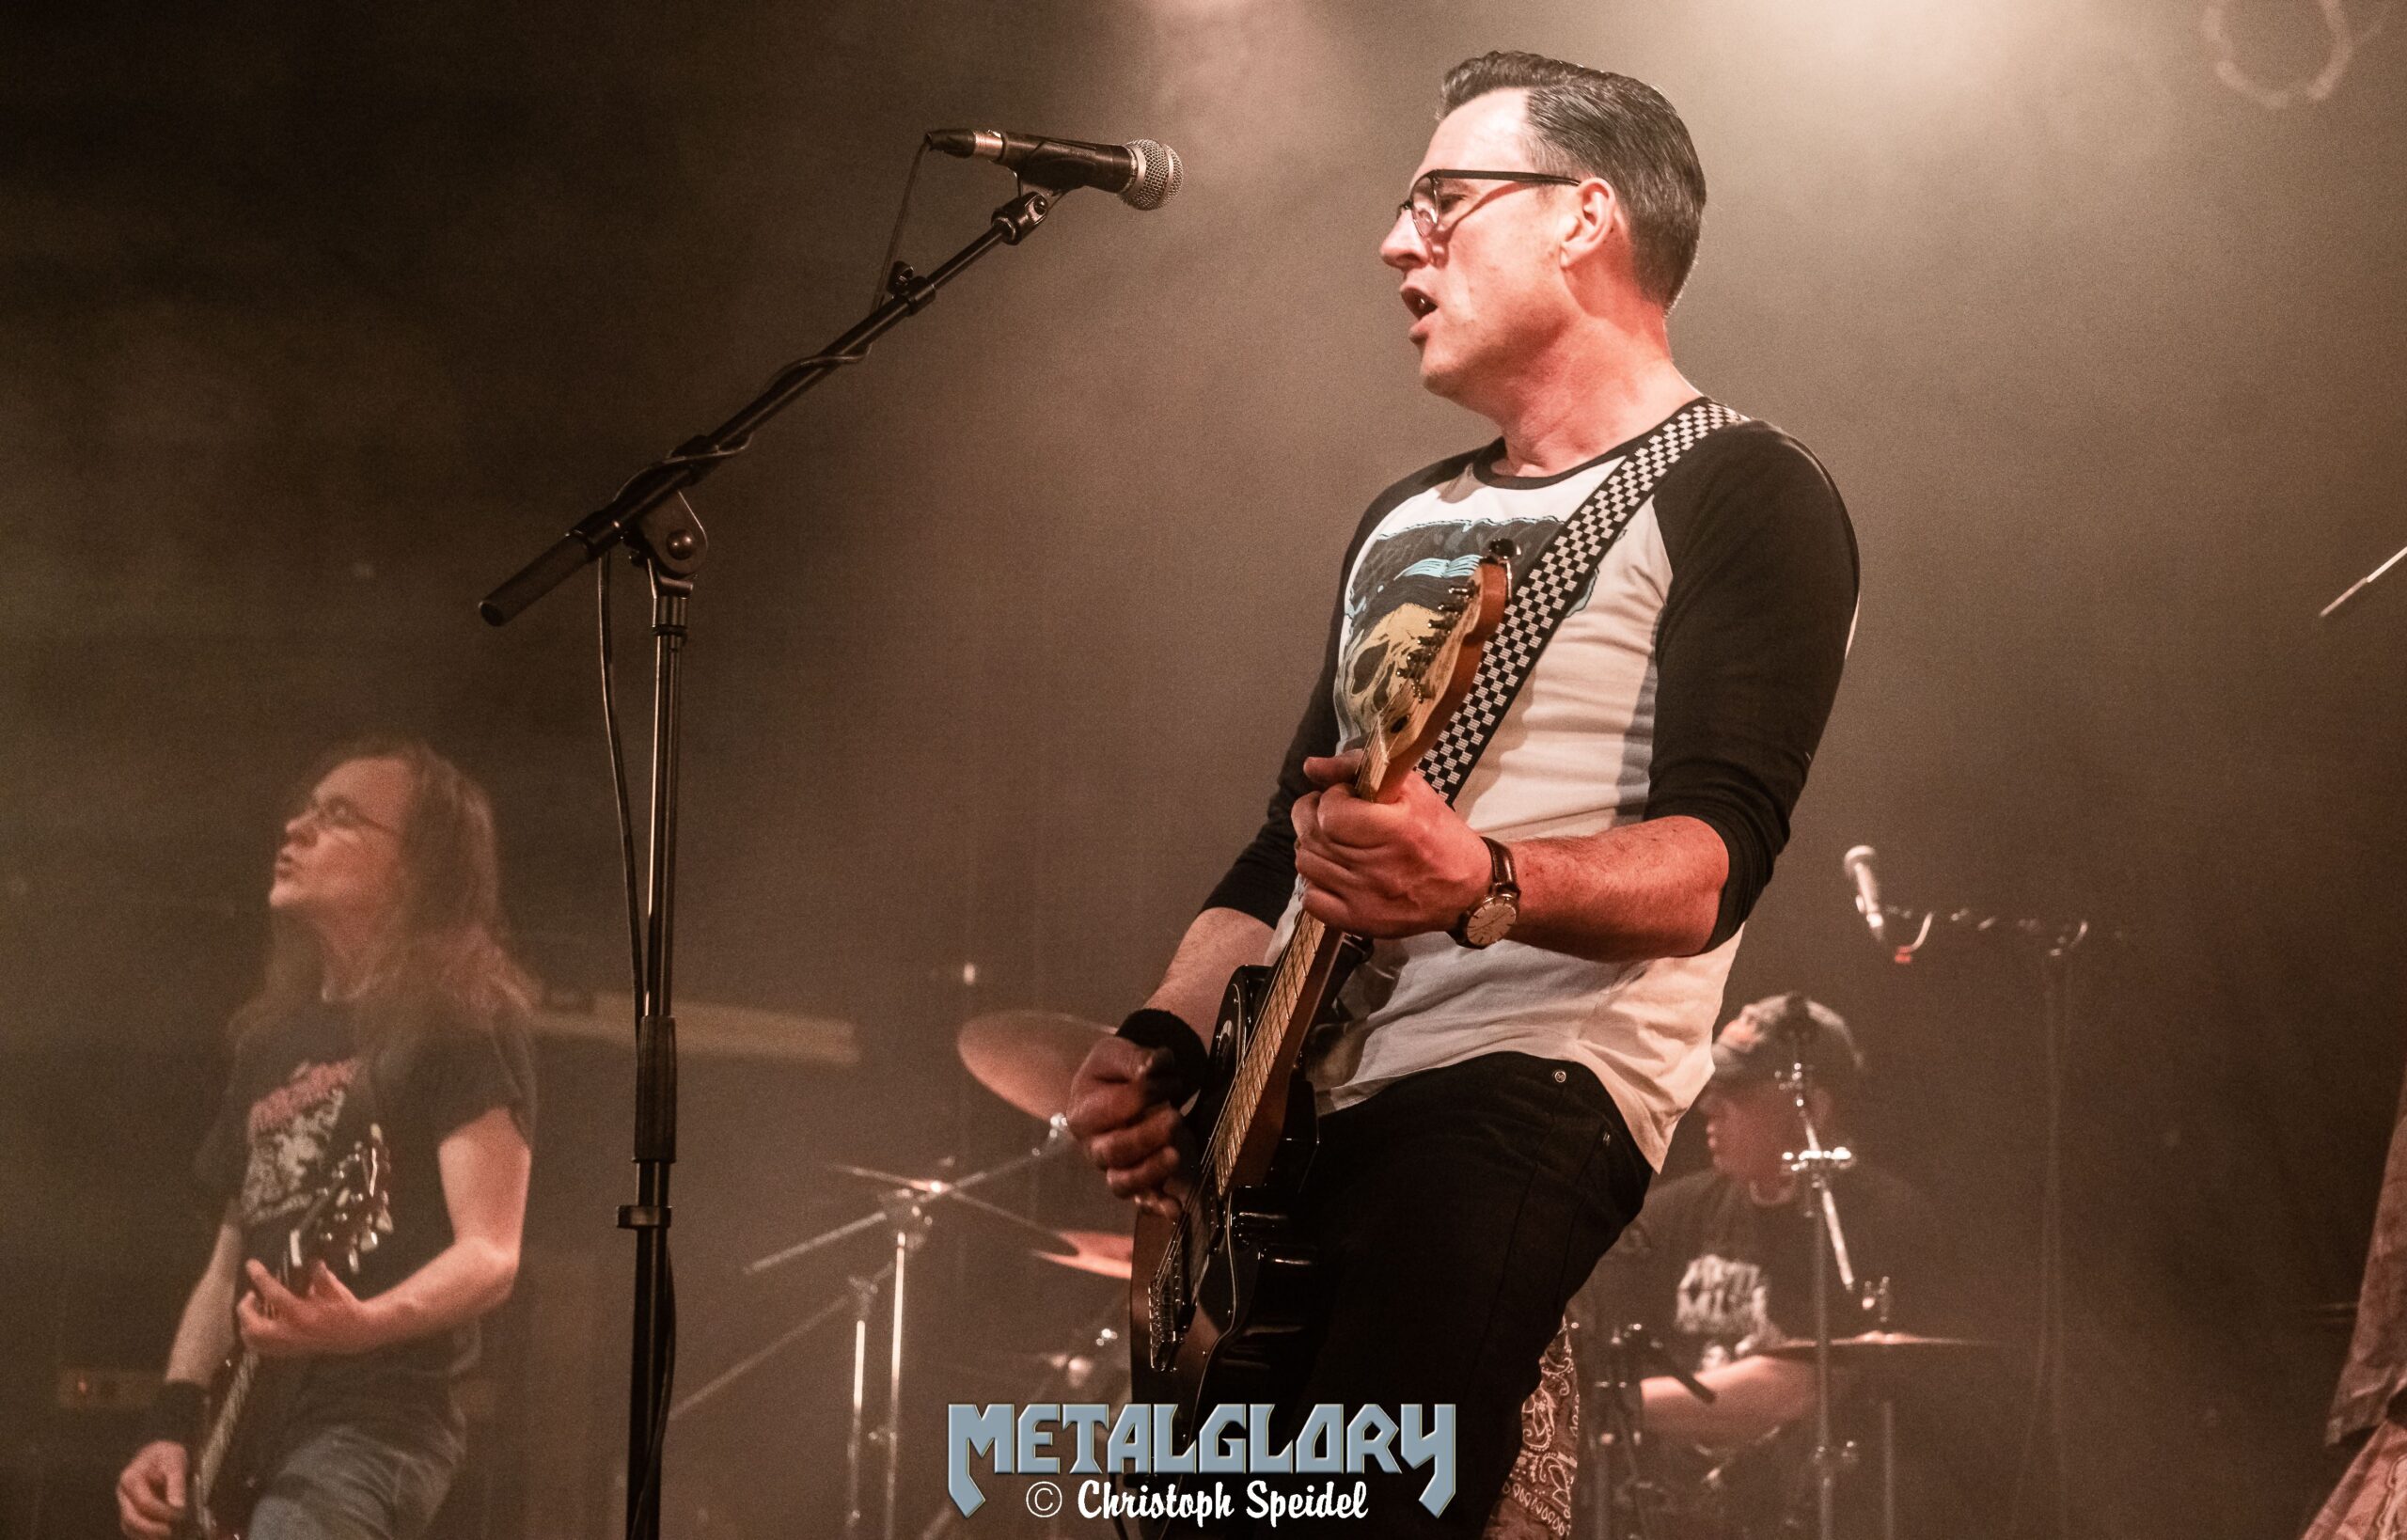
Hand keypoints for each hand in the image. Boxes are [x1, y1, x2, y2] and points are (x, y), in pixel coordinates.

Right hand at [116, 1439, 187, 1539]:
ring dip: (145, 1534)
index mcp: (131, 1478)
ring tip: (164, 1537)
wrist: (159, 1454)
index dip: (162, 1511)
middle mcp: (123, 1492)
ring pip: (128, 1525)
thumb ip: (176, 1484)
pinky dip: (143, 1534)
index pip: (144, 1502)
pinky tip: (157, 1536)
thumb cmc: (166, 1456)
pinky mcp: (129, 1510)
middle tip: (169, 1532)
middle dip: (150, 1528)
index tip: (179, 1513)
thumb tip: (178, 1506)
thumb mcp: (175, 1462)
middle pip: (131, 1517)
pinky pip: (131, 1527)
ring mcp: (124, 1502)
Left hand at [236, 1259, 384, 1357]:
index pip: (274, 1294)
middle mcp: (291, 1332)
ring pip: (253, 1340)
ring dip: (246, 1323)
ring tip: (252, 1309)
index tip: (251, 1265)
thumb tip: (311, 1261)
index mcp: (302, 1314)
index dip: (260, 1277)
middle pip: (253, 1326)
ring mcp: (287, 1344)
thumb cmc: (345, 1309)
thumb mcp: (335, 1289)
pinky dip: (253, 1336)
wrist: (354, 1334)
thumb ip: (320, 1276)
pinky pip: (261, 1348)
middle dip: (245, 1309)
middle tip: (251, 1295)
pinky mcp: (287, 1351)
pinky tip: (258, 1324)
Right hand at [1065, 1035, 1194, 1216]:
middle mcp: (1092, 1146)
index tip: (1172, 1080)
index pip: (1113, 1108)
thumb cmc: (1112, 1073)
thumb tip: (1154, 1066)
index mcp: (1082, 1113)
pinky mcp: (1135, 1182)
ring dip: (1151, 1171)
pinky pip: (1142, 1199)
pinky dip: (1158, 1206)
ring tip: (1176, 1155)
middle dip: (1146, 1136)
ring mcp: (1112, 1168)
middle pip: (1113, 1151)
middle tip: (1175, 1118)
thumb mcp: (1117, 1054)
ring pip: (1122, 1182)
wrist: (1111, 1091)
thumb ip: (1135, 1059)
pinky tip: (1176, 1208)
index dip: (1145, 1094)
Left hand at [1291, 752, 1493, 937]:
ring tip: (1336, 844)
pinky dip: (1316, 884)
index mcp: (1395, 830)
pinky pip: (1311, 900)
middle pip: (1310, 836)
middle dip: (1314, 817)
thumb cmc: (1438, 834)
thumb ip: (1356, 769)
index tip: (1346, 798)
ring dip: (1315, 848)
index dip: (1330, 799)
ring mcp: (1364, 898)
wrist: (1465, 891)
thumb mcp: (1410, 789)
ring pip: (1305, 864)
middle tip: (1333, 816)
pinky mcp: (1358, 921)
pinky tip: (1336, 874)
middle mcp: (1377, 867)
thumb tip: (1311, 766)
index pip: (1329, 813)